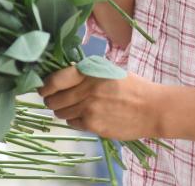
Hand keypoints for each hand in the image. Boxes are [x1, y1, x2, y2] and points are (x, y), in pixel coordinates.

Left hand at [39, 65, 159, 140]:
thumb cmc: (131, 85)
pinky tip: (83, 115)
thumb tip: (62, 75)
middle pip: (54, 99)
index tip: (42, 88)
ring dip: (62, 110)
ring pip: (61, 113)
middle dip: (50, 100)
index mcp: (89, 72)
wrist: (152, 108)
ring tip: (69, 107)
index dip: (45, 85)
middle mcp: (87, 90)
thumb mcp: (108, 69)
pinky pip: (73, 124)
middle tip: (52, 99)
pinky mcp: (94, 125)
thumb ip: (85, 72)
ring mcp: (90, 109)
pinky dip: (74, 120)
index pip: (56, 80)